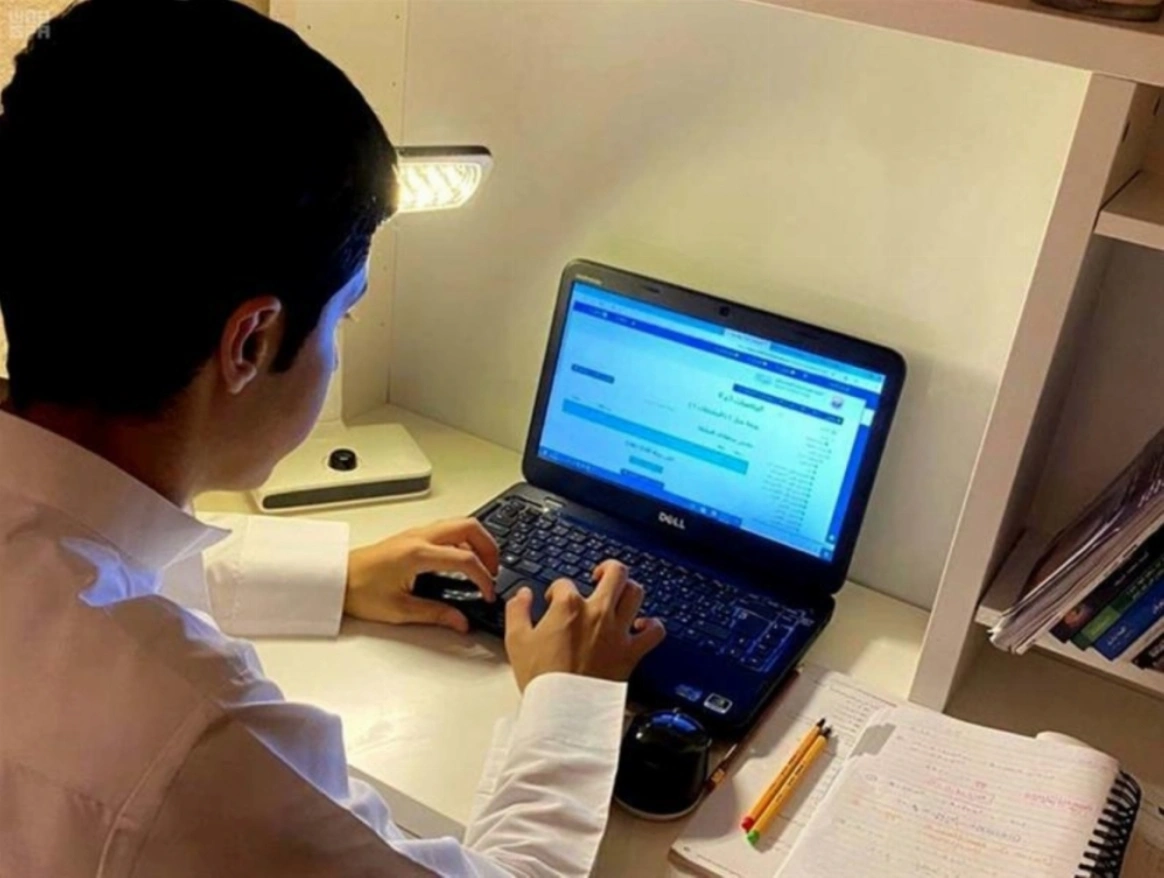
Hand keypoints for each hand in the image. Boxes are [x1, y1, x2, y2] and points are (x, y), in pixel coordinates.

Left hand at [344, 518, 498, 632]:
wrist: (336, 579)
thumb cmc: (359, 590)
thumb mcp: (400, 610)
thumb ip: (436, 615)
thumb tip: (461, 621)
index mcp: (418, 554)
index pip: (466, 559)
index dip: (483, 578)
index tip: (487, 593)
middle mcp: (419, 537)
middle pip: (469, 527)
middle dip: (489, 547)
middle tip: (494, 570)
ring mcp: (416, 533)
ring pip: (459, 524)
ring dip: (477, 541)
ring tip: (483, 565)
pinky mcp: (412, 537)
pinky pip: (447, 529)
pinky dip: (463, 540)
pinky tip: (462, 560)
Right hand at [504, 560, 665, 691]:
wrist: (562, 709)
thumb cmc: (541, 678)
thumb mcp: (516, 640)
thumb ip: (517, 610)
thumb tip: (523, 594)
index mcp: (568, 607)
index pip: (565, 583)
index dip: (557, 590)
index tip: (553, 602)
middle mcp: (597, 613)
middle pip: (615, 573)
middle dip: (606, 569)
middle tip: (599, 575)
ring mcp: (617, 631)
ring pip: (636, 593)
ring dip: (629, 589)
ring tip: (620, 594)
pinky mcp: (631, 652)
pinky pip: (654, 631)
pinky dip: (652, 625)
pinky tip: (642, 625)